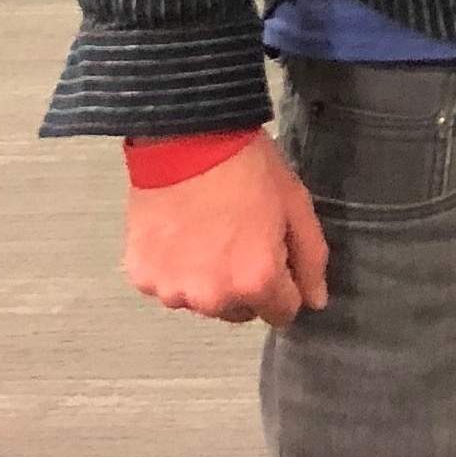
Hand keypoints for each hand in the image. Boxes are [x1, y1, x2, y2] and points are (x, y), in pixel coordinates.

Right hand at [125, 134, 330, 326]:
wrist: (187, 142)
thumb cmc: (250, 171)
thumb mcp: (297, 209)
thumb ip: (310, 260)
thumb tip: (314, 302)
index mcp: (256, 282)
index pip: (281, 313)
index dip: (286, 288)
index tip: (278, 261)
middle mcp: (212, 298)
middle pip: (239, 311)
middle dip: (246, 286)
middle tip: (242, 241)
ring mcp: (172, 290)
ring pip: (201, 301)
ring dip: (208, 280)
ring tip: (209, 236)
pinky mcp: (141, 278)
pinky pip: (168, 286)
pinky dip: (176, 269)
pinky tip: (181, 236)